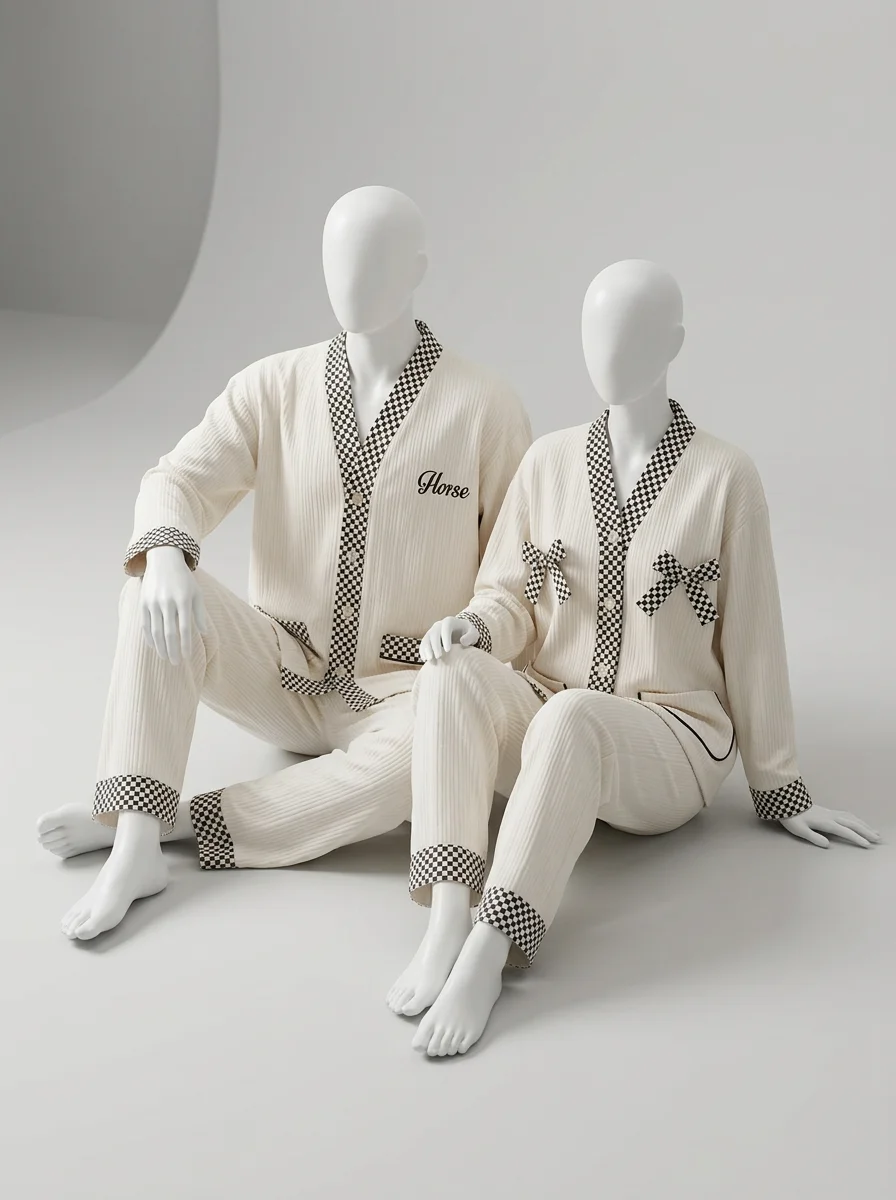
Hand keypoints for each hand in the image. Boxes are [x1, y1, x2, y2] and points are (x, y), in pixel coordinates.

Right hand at [140, 546, 208, 664]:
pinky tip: (153, 646)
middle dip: (172, 650)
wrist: (163, 560)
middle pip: (169, 633)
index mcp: (182, 600)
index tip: (187, 657)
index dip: (186, 645)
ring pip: (155, 631)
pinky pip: (145, 624)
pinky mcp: (143, 603)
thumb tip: (204, 633)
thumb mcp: (196, 593)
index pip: (185, 628)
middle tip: (176, 663)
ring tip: (165, 658)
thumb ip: (200, 613)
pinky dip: (148, 637)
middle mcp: (166, 602)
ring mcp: (153, 603)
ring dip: (160, 647)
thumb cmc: (184, 580)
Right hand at [419, 616, 479, 661]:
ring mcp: (432, 631)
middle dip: (435, 645)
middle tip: (439, 656)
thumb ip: (470, 637)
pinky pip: (423, 643)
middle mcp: (439, 625)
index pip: (446, 627)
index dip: (445, 638)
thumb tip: (462, 641)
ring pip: (426, 638)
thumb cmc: (468, 634)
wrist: (460, 633)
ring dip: (426, 649)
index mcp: (450, 621)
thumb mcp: (473, 634)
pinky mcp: (428, 638)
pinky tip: (424, 659)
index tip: (448, 650)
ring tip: (430, 659)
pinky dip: (422, 651)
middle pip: (434, 633)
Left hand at [779, 804, 881, 848]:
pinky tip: (860, 822)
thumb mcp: (800, 830)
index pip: (845, 831)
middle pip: (853, 824)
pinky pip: (847, 815)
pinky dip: (857, 819)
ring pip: (852, 818)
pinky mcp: (829, 812)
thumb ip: (814, 837)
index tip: (868, 844)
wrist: (788, 804)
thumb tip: (827, 844)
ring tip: (874, 832)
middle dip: (866, 832)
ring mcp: (831, 813)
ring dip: (864, 825)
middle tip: (878, 839)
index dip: (857, 838)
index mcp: (826, 822)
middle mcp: (831, 816)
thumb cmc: (793, 819)